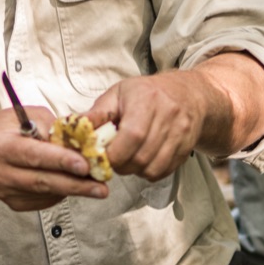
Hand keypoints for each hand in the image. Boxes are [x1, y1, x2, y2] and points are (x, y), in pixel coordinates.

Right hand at [0, 108, 109, 210]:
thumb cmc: (10, 127)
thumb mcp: (29, 115)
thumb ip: (53, 128)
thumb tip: (82, 142)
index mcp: (0, 146)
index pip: (34, 155)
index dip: (60, 161)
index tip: (85, 165)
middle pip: (42, 181)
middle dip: (75, 184)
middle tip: (101, 188)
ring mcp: (4, 191)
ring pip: (45, 193)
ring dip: (73, 190)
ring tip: (96, 186)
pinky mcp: (12, 203)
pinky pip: (43, 201)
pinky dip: (61, 193)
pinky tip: (73, 185)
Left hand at [87, 70, 220, 181]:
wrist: (188, 93)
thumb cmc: (147, 92)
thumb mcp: (118, 94)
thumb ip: (97, 113)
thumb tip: (74, 128)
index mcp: (146, 99)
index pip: (132, 135)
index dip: (114, 153)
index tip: (103, 155)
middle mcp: (168, 115)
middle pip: (141, 156)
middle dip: (122, 165)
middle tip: (114, 159)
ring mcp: (181, 133)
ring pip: (153, 168)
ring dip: (135, 170)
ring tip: (129, 159)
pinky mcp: (187, 147)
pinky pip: (165, 171)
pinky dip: (150, 172)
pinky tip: (144, 160)